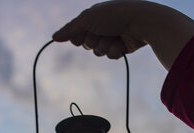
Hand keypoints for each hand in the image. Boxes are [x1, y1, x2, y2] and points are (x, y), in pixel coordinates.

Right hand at [52, 0, 193, 69]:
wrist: (140, 22)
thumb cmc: (114, 15)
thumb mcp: (87, 19)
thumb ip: (70, 29)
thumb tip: (53, 37)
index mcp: (93, 16)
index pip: (76, 34)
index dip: (78, 37)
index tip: (83, 34)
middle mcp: (102, 26)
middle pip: (87, 44)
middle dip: (93, 41)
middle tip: (102, 32)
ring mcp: (112, 37)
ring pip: (99, 52)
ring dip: (105, 46)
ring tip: (115, 37)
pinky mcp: (121, 47)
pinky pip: (111, 56)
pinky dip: (115, 50)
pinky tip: (122, 43)